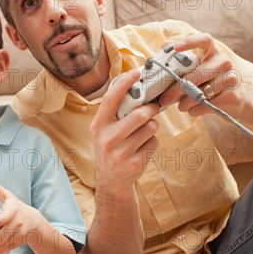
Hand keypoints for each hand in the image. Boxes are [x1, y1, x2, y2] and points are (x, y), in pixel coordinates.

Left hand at [0, 181, 42, 253]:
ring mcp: (17, 235)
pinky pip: (3, 250)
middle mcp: (17, 223)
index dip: (1, 220)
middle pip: (1, 236)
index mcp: (14, 210)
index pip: (8, 216)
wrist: (34, 222)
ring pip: (1, 245)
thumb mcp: (8, 196)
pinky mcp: (16, 243)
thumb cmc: (18, 208)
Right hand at [90, 68, 159, 194]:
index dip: (125, 83)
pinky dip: (152, 142)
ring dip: (152, 127)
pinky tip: (142, 148)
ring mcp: (120, 153)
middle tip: (153, 108)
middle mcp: (107, 138)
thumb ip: (116, 113)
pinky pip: (154, 142)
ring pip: (150, 128)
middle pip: (140, 115)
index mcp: (98, 125)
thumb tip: (136, 89)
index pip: (111, 98)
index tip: (137, 72)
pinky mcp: (134, 163)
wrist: (111, 181)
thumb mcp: (104, 130)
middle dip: (151, 109)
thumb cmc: (111, 148)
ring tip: (143, 133)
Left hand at [158, 33, 248, 116]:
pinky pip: (205, 105)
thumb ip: (186, 59)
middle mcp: (223, 61)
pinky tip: (193, 109)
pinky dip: (195, 110)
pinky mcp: (232, 96)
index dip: (188, 42)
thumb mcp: (205, 64)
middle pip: (193, 77)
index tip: (174, 48)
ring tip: (181, 105)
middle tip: (164, 99)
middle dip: (174, 90)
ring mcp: (229, 78)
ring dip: (185, 103)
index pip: (202, 40)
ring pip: (198, 94)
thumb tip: (163, 49)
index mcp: (213, 50)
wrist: (248, 93)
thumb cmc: (217, 77)